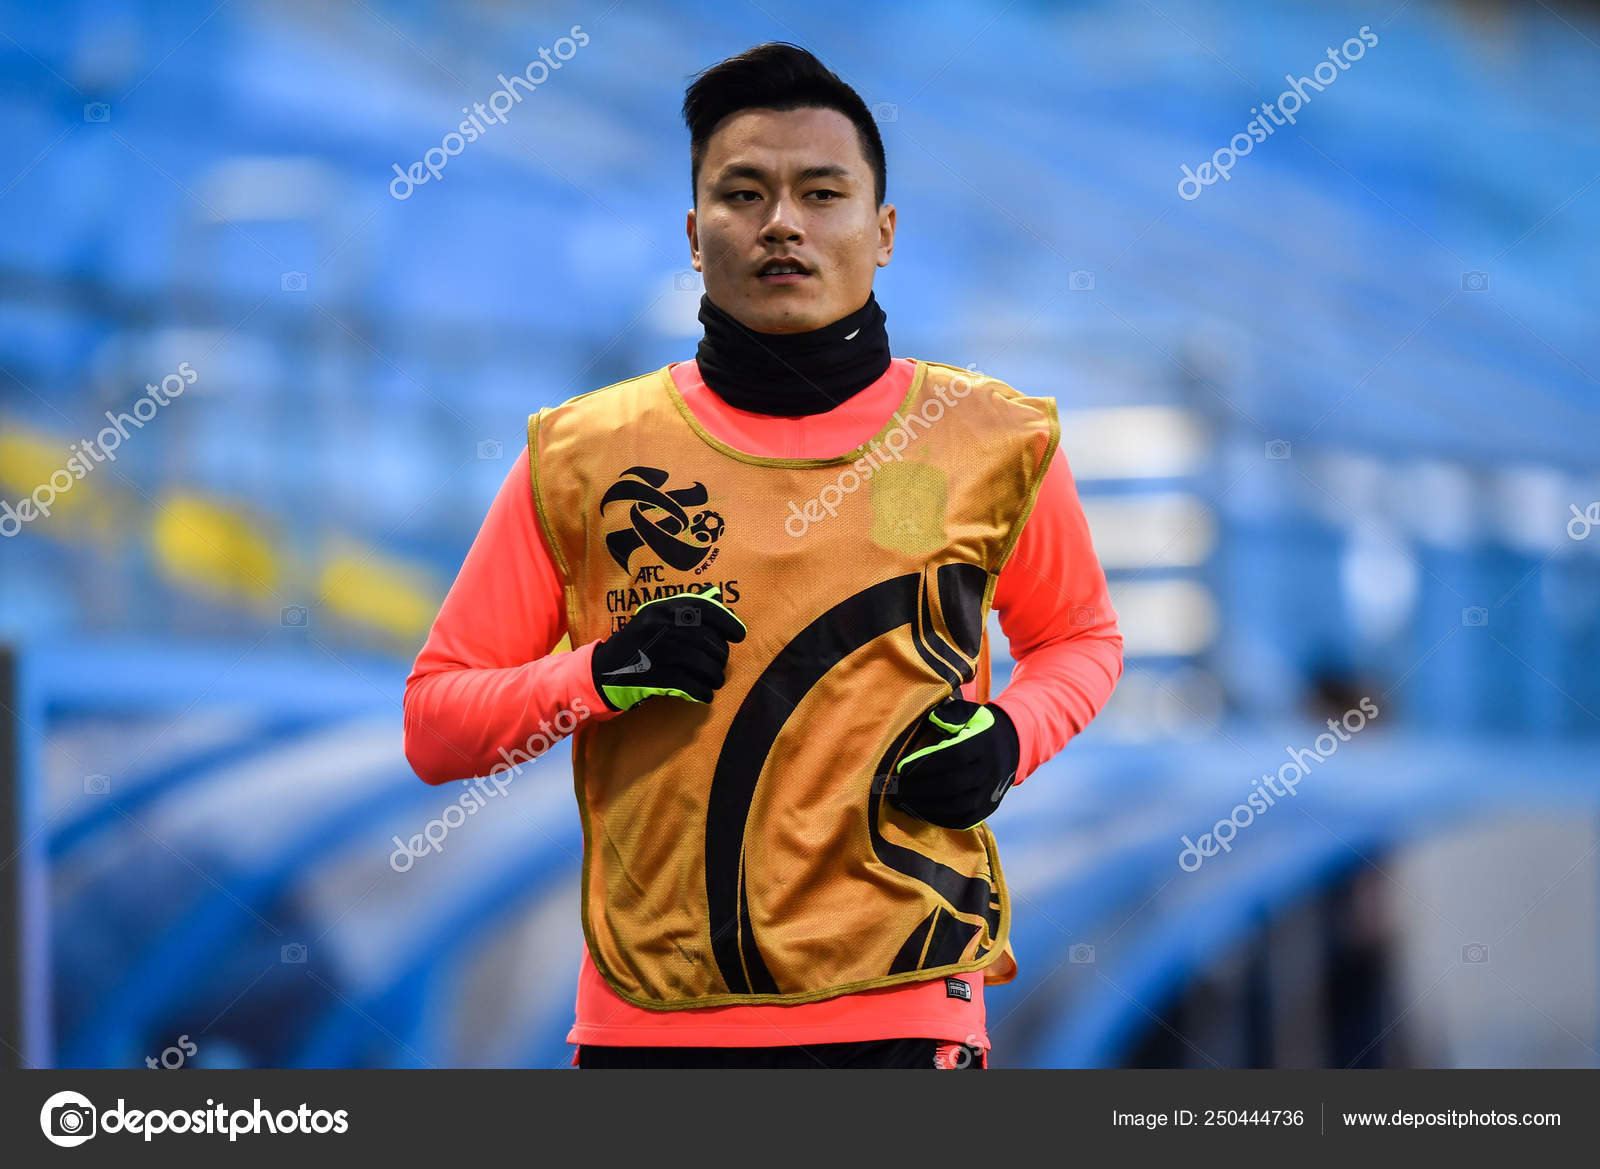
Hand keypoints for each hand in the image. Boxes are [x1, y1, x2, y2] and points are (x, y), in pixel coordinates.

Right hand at [590, 586, 746, 710]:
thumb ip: (685, 611)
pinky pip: (693, 686)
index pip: (705, 609)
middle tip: (720, 664)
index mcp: (662, 609)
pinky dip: (703, 693)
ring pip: (705, 665)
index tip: (739, 634)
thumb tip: (725, 607)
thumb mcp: (654, 618)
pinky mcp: (658, 677)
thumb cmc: (636, 644)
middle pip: (709, 641)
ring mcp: (660, 652)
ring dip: (715, 677)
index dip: (728, 622)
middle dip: (721, 656)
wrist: (602, 671)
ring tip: (714, 681)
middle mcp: (662, 627)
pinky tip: (704, 695)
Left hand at [888, 697, 1019, 829]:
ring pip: (956, 806)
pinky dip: (940, 819)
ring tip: (904, 801)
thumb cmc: (978, 728)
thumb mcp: (968, 713)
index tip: (902, 768)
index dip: (926, 764)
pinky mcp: (987, 809)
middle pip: (952, 784)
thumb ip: (950, 714)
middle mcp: (988, 771)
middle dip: (920, 788)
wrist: (1010, 748)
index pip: (954, 756)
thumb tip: (932, 719)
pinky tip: (922, 812)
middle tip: (897, 789)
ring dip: (926, 806)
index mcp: (982, 744)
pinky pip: (963, 820)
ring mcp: (989, 793)